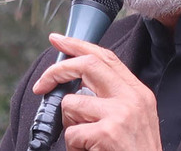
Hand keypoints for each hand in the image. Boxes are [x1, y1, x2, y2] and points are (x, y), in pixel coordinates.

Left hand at [32, 33, 161, 150]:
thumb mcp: (134, 120)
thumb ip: (113, 100)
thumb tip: (77, 88)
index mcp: (138, 93)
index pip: (107, 57)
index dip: (80, 45)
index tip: (59, 40)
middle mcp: (132, 98)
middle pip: (88, 65)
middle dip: (58, 70)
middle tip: (41, 84)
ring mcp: (121, 114)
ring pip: (72, 104)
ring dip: (69, 126)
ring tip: (85, 143)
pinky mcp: (107, 133)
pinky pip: (72, 133)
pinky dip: (73, 147)